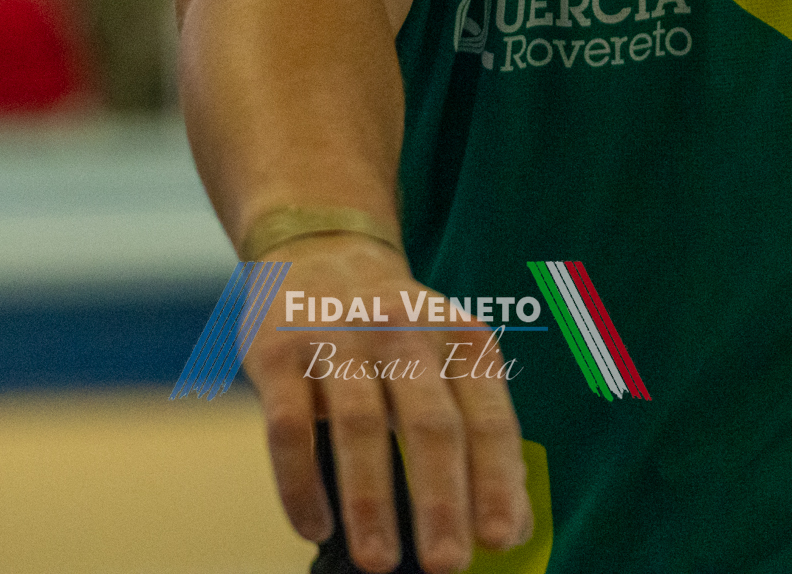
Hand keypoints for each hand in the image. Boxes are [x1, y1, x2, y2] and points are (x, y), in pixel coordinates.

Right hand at [247, 233, 533, 572]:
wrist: (320, 248)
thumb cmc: (400, 330)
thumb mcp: (452, 357)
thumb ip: (482, 431)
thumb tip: (511, 525)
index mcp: (460, 338)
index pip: (487, 417)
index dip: (496, 480)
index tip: (500, 539)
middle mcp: (405, 332)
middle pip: (430, 422)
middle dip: (440, 500)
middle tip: (446, 565)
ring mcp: (339, 338)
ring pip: (360, 425)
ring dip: (370, 501)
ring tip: (378, 562)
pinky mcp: (280, 351)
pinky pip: (289, 426)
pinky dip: (301, 482)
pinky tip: (314, 527)